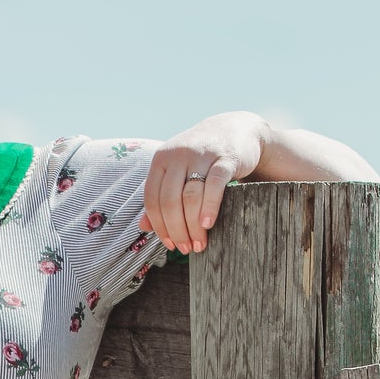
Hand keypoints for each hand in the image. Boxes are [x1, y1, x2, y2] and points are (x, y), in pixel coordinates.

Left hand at [139, 112, 268, 255]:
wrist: (236, 129)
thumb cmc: (202, 158)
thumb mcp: (177, 172)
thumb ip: (160, 197)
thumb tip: (142, 226)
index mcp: (161, 160)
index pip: (152, 199)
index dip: (159, 226)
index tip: (169, 245)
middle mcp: (178, 155)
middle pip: (170, 201)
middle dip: (176, 230)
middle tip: (186, 249)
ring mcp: (201, 155)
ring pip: (190, 197)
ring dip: (193, 226)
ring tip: (199, 244)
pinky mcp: (225, 158)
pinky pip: (214, 186)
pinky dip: (209, 208)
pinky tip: (207, 224)